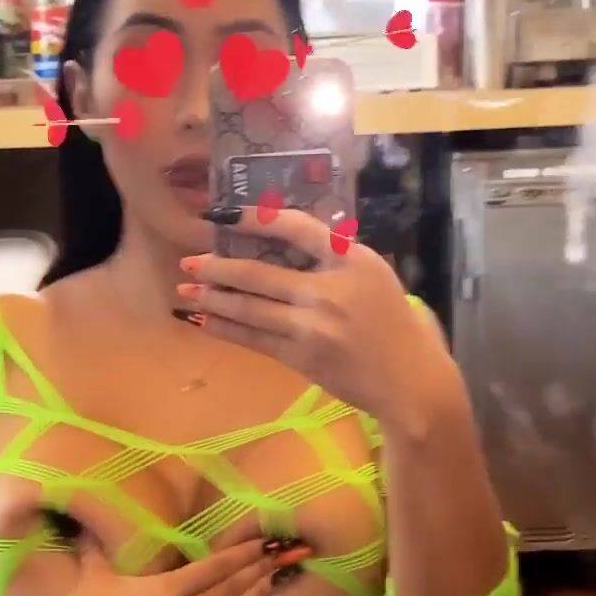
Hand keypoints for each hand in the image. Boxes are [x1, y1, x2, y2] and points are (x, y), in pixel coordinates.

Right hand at [29, 535, 305, 595]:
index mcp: (168, 590)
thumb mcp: (92, 580)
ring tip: (279, 580)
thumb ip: (93, 547)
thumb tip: (82, 520)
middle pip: (230, 588)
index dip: (241, 553)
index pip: (214, 567)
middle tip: (285, 555)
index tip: (264, 541)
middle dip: (258, 570)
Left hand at [177, 207, 457, 426]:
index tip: (222, 214)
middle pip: (259, 272)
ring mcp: (312, 324)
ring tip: (184, 292)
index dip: (253, 218)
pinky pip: (254, 338)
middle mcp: (328, 288)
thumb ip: (335, 259)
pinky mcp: (302, 356)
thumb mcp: (374, 276)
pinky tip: (204, 322)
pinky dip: (225, 329)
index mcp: (351, 259)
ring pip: (249, 307)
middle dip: (217, 266)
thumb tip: (283, 244)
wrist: (410, 381)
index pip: (294, 227)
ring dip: (212, 299)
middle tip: (188, 262)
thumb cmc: (394, 325)